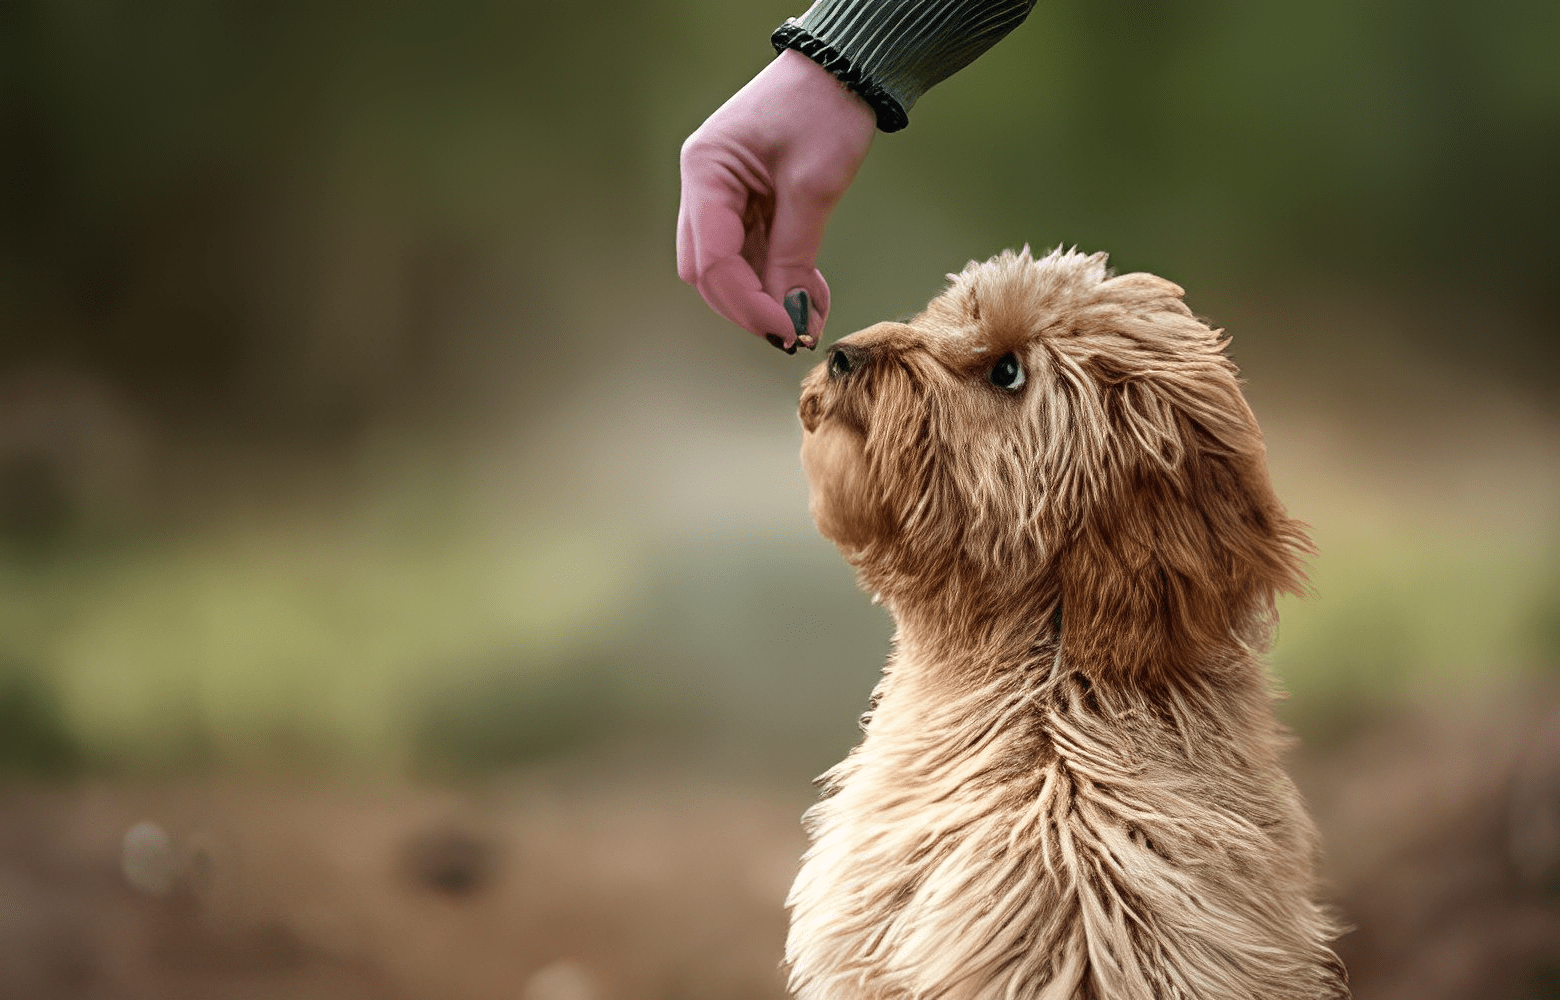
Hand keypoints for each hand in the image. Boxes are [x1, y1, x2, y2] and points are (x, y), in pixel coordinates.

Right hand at [678, 48, 875, 352]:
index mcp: (706, 171)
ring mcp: (722, 195)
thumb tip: (790, 315)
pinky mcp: (746, 203)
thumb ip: (794, 255)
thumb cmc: (825, 109)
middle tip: (795, 330)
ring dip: (769, 297)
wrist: (844, 70)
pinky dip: (779, 278)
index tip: (787, 329)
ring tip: (814, 313)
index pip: (711, 260)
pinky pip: (753, 254)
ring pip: (730, 269)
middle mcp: (704, 186)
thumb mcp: (814, 187)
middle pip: (709, 272)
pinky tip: (812, 292)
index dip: (747, 304)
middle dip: (751, 306)